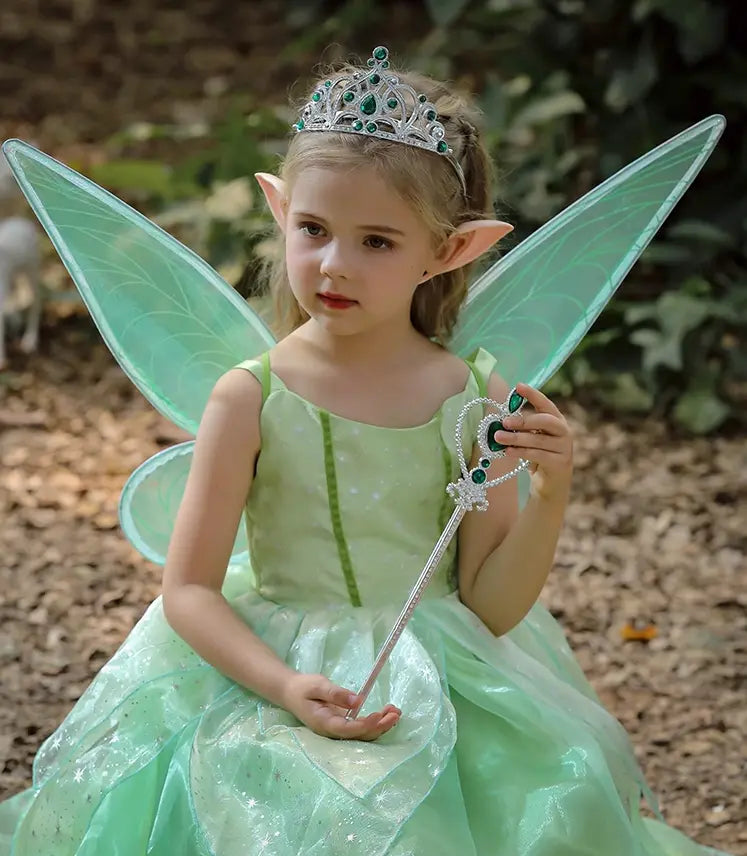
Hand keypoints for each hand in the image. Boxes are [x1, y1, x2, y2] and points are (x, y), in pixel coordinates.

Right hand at [282, 672, 400, 740]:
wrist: (291, 692)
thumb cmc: (303, 688)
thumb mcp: (317, 685)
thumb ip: (336, 694)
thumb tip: (357, 701)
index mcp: (324, 723)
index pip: (348, 729)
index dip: (365, 725)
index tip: (379, 716)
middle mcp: (333, 731)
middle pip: (359, 735)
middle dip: (379, 726)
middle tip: (395, 714)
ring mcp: (338, 729)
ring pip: (363, 733)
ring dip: (381, 724)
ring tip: (396, 712)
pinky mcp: (343, 724)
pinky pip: (361, 727)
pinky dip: (375, 721)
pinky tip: (387, 713)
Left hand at [493, 383, 572, 500]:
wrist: (550, 484)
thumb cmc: (537, 457)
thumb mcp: (530, 439)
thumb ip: (521, 428)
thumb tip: (501, 420)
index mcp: (556, 421)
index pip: (545, 404)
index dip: (533, 394)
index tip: (518, 386)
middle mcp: (563, 431)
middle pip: (544, 420)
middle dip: (523, 420)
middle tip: (504, 422)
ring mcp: (564, 448)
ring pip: (538, 439)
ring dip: (516, 438)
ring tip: (498, 437)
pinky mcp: (560, 463)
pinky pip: (537, 455)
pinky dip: (520, 452)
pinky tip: (507, 451)